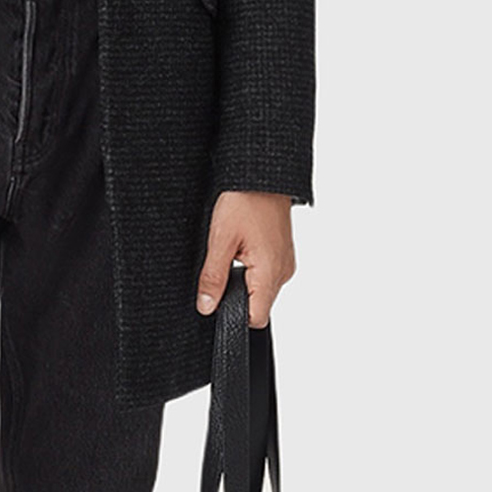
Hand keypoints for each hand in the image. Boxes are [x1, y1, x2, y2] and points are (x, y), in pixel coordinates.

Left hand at [196, 190, 296, 327]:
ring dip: (244, 281)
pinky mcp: (283, 254)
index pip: (256, 318)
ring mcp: (286, 262)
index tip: (218, 299)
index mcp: (270, 272)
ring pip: (261, 290)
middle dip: (236, 295)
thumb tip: (206, 307)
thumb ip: (213, 278)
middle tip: (222, 267)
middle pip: (258, 305)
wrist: (262, 173)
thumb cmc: (244, 200)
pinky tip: (242, 249)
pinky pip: (266, 274)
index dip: (234, 315)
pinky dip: (252, 270)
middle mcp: (284, 271)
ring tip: (234, 253)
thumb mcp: (220, 240)